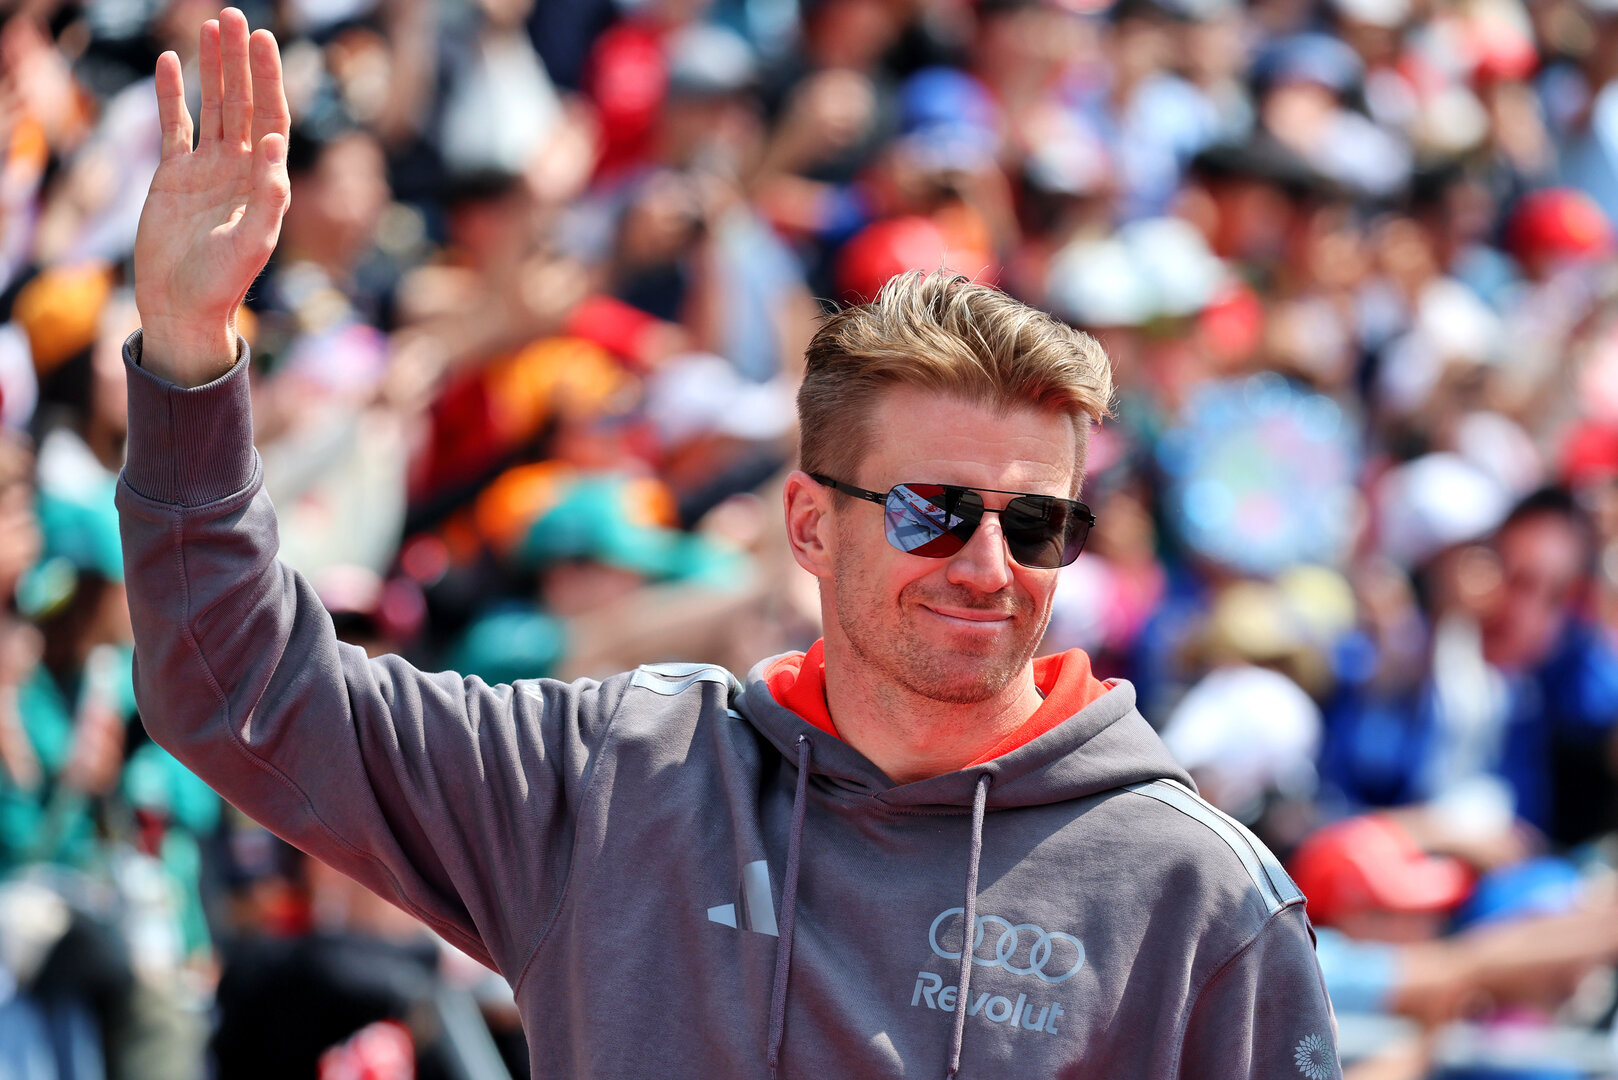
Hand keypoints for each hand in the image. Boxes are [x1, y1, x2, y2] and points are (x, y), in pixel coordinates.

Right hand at [133, 8, 289, 386]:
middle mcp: (239, 169)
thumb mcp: (255, 241)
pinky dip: (173, 95)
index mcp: (265, 181)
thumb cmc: (224, 281)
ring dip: (213, 69)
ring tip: (211, 26)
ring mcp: (206, 169)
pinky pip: (175, 126)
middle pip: (243, 102)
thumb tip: (274, 143)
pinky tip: (173, 63)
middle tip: (235, 18)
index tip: (264, 43)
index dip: (269, 80)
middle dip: (240, 62)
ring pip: (212, 107)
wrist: (182, 305)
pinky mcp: (173, 175)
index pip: (271, 118)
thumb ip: (269, 195)